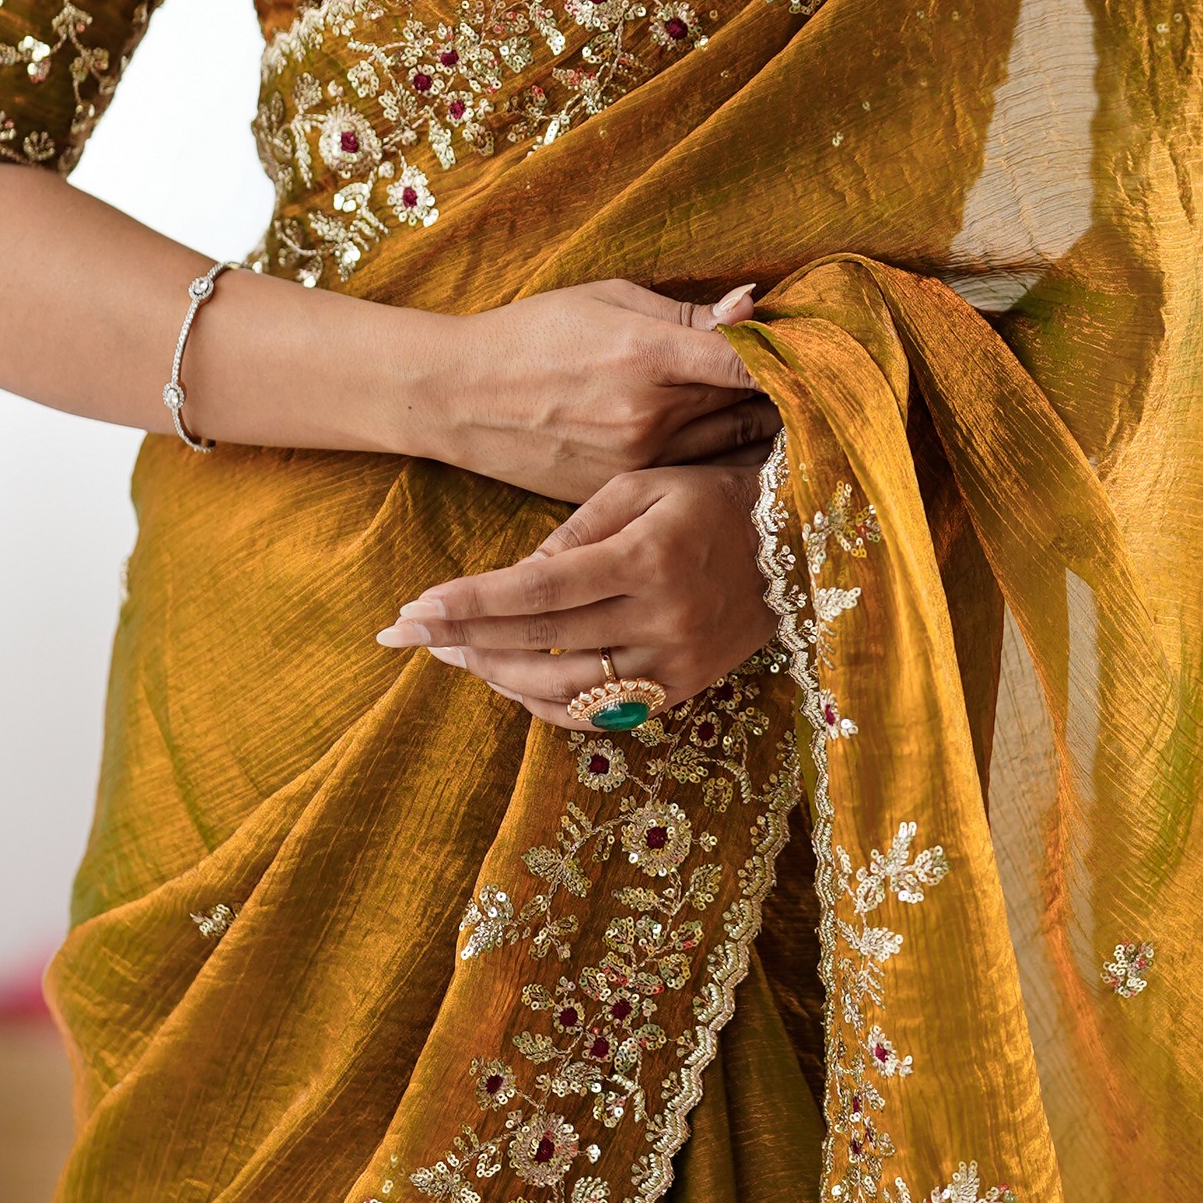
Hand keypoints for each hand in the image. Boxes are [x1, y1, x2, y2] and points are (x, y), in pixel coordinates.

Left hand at [374, 460, 780, 722]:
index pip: (536, 590)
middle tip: (406, 635)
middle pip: (539, 642)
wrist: (796, 544)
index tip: (412, 608)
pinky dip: (547, 704)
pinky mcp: (685, 689)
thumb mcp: (642, 487)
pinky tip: (511, 681)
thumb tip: (514, 577)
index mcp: (646, 557)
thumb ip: (574, 531)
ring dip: (497, 675)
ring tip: (454, 654)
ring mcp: (675, 663)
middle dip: (463, 640)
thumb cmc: (708, 499)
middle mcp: (661, 618)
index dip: (468, 603)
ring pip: (563, 690)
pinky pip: (601, 714)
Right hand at [395, 280, 778, 502]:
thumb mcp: (607, 299)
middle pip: (750, 412)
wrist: (458, 397)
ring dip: (759, 435)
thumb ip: (687, 314)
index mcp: (649, 357)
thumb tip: (755, 306)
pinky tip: (732, 451)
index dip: (796, 360)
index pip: (751, 363)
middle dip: (786, 398)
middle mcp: (649, 418)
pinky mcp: (620, 493)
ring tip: (786, 418)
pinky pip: (690, 479)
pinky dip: (717, 465)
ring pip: (728, 452)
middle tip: (815, 384)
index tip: (827, 355)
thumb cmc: (533, 333)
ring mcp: (635, 464)